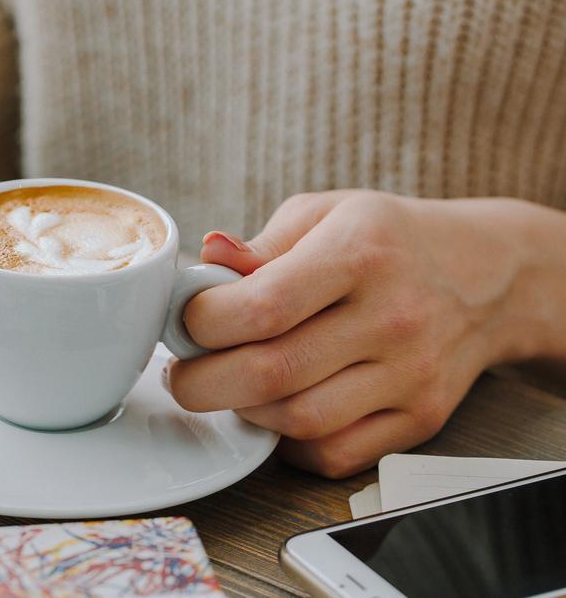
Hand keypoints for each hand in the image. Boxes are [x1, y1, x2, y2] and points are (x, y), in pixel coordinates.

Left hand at [166, 190, 559, 476]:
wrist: (488, 276)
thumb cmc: (387, 240)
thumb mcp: (324, 215)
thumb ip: (260, 244)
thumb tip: (205, 256)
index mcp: (359, 253)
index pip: (262, 306)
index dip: (202, 323)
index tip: (184, 322)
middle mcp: (391, 317)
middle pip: (271, 374)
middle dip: (201, 382)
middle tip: (182, 372)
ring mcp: (411, 375)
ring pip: (299, 421)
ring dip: (244, 411)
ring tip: (231, 384)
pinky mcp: (420, 419)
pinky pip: (334, 455)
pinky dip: (290, 443)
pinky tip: (278, 410)